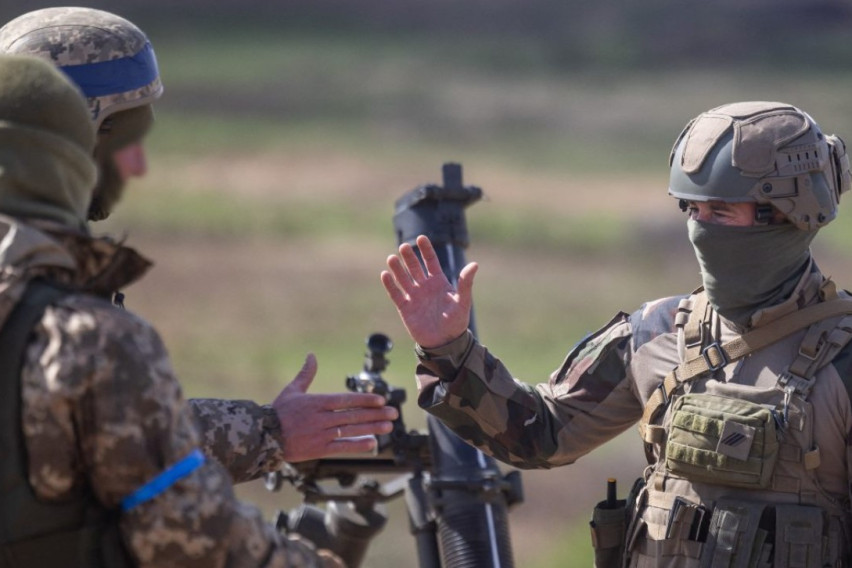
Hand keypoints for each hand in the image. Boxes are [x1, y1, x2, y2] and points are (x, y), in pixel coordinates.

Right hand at [272, 354, 397, 461]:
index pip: (345, 400)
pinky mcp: (318, 449)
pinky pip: (341, 448)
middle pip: (352, 415)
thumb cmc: (278, 412)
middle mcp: (320, 418)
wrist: (263, 437)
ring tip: (388, 426)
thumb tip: (311, 355)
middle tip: (393, 413)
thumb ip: (305, 374)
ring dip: (371, 428)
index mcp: (316, 402)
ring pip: (350, 431)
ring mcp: (320, 434)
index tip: (381, 399)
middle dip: (375, 414)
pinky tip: (372, 443)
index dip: (364, 400)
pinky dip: (357, 446)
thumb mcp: (292, 390)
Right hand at [380, 234, 477, 348]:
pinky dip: (390, 285)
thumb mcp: (462, 301)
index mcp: (439, 282)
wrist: (445, 343)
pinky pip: (395, 294)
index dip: (426, 249)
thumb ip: (466, 283)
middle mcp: (425, 286)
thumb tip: (475, 265)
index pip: (430, 261)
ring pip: (403, 278)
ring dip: (397, 268)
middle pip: (415, 267)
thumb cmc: (456, 322)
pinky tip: (385, 274)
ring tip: (391, 258)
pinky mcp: (405, 308)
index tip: (421, 238)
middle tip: (404, 247)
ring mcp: (414, 296)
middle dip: (409, 257)